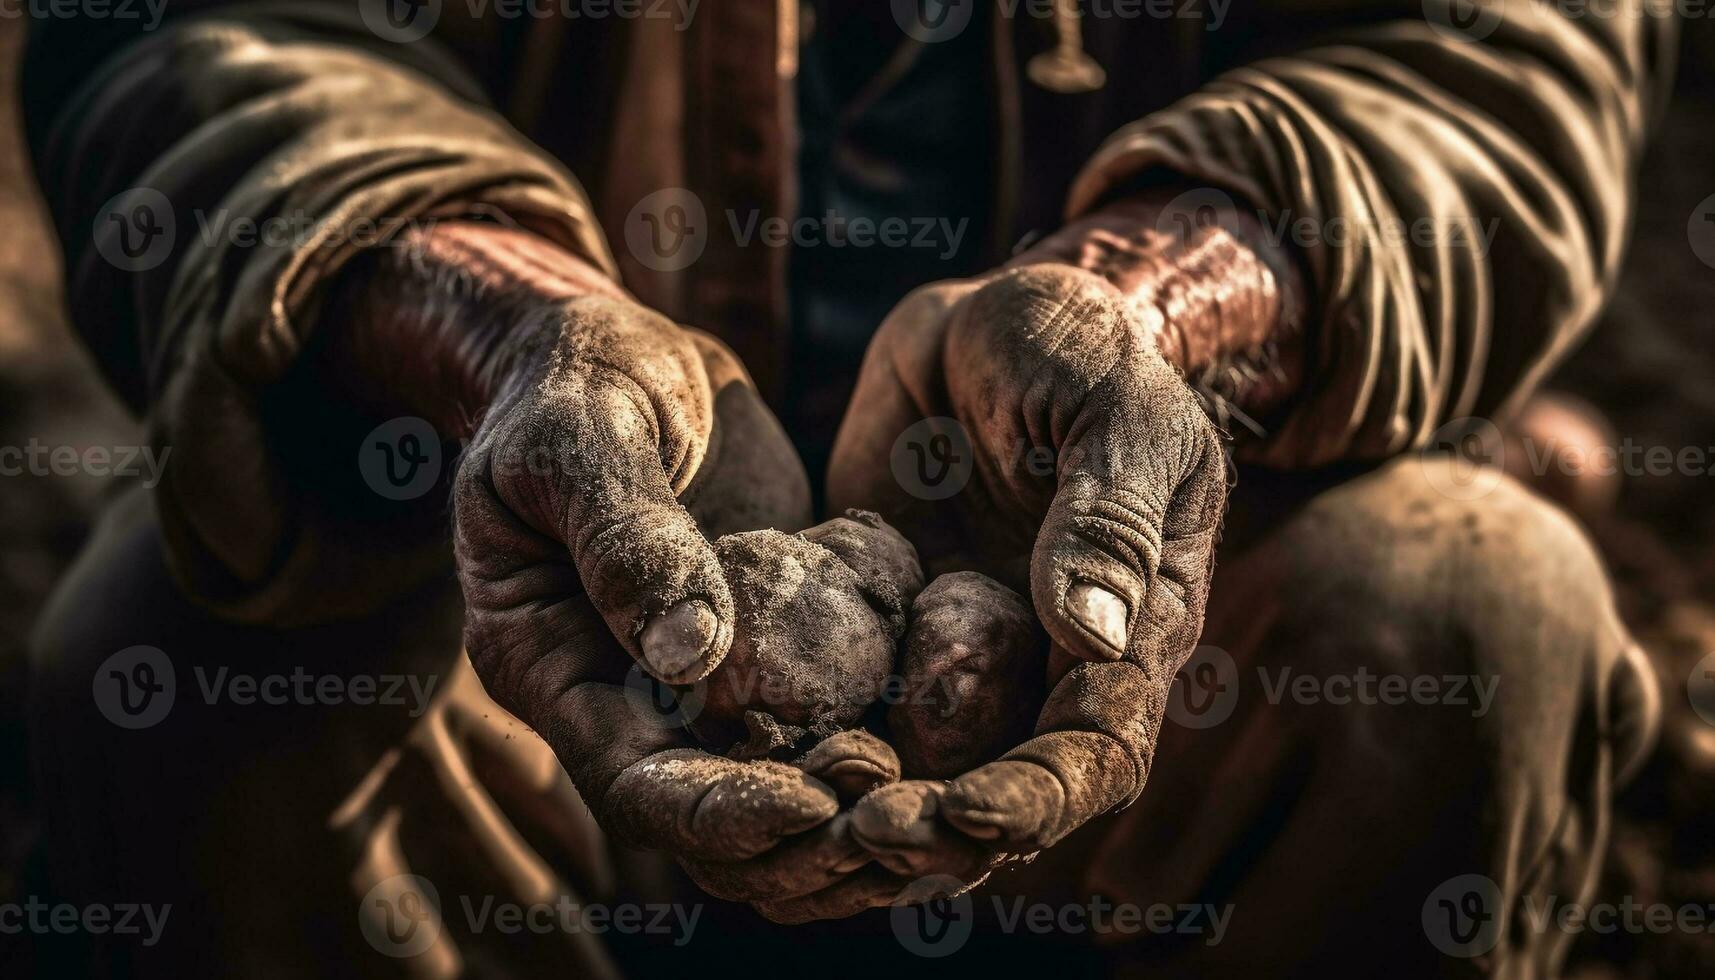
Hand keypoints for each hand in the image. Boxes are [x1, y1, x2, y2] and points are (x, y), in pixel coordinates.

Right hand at [329, 221, 879, 905]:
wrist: (614, 351)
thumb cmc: (576, 379)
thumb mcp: (584, 440)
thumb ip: (629, 537)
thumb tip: (691, 656)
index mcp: (551, 667)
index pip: (635, 785)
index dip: (722, 813)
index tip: (816, 801)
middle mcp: (624, 698)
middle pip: (715, 820)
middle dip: (807, 842)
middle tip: (905, 823)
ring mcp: (701, 681)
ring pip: (779, 788)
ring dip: (857, 815)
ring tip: (945, 806)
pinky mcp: (770, 646)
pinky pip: (828, 713)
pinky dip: (887, 738)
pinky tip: (964, 739)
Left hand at [827, 261, 1231, 894]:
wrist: (986, 324)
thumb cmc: (1077, 347)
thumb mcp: (1111, 409)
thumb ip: (1107, 516)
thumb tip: (1093, 639)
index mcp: (1132, 630)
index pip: (1099, 749)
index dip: (1040, 795)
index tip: (965, 811)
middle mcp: (1048, 671)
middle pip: (1004, 792)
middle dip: (938, 830)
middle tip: (857, 835)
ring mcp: (963, 663)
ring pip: (922, 775)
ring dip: (866, 813)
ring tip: (797, 824)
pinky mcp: (886, 640)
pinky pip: (850, 713)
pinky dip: (808, 750)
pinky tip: (745, 763)